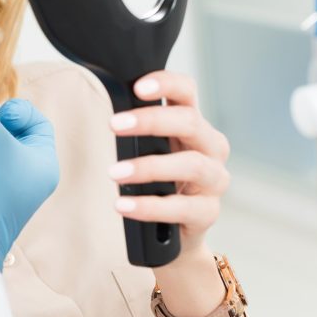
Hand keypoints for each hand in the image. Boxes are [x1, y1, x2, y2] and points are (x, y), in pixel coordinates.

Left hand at [109, 71, 230, 262]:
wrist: (173, 233)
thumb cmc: (157, 182)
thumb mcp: (148, 150)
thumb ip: (135, 129)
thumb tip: (102, 107)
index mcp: (192, 125)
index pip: (186, 92)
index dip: (166, 83)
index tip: (138, 87)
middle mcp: (210, 147)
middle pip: (189, 123)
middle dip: (151, 121)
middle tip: (114, 125)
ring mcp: (213, 180)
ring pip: (190, 165)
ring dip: (149, 167)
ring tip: (114, 173)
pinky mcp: (208, 212)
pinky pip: (182, 208)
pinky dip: (149, 206)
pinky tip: (123, 205)